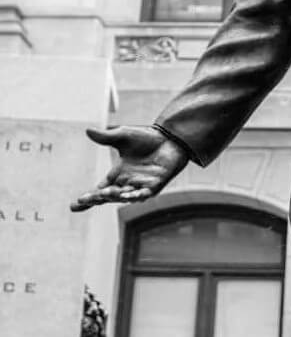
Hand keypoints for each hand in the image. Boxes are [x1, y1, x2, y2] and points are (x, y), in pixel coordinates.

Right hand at [71, 126, 188, 211]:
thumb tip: (87, 130)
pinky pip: (144, 194)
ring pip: (125, 197)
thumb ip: (106, 137)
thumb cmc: (147, 138)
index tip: (74, 206)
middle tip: (86, 199)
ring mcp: (142, 186)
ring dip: (115, 196)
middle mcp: (128, 183)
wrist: (170, 137)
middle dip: (97, 198)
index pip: (99, 190)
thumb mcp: (123, 136)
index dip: (88, 199)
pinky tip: (127, 196)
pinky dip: (136, 196)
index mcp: (118, 174)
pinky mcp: (156, 185)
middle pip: (109, 196)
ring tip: (104, 194)